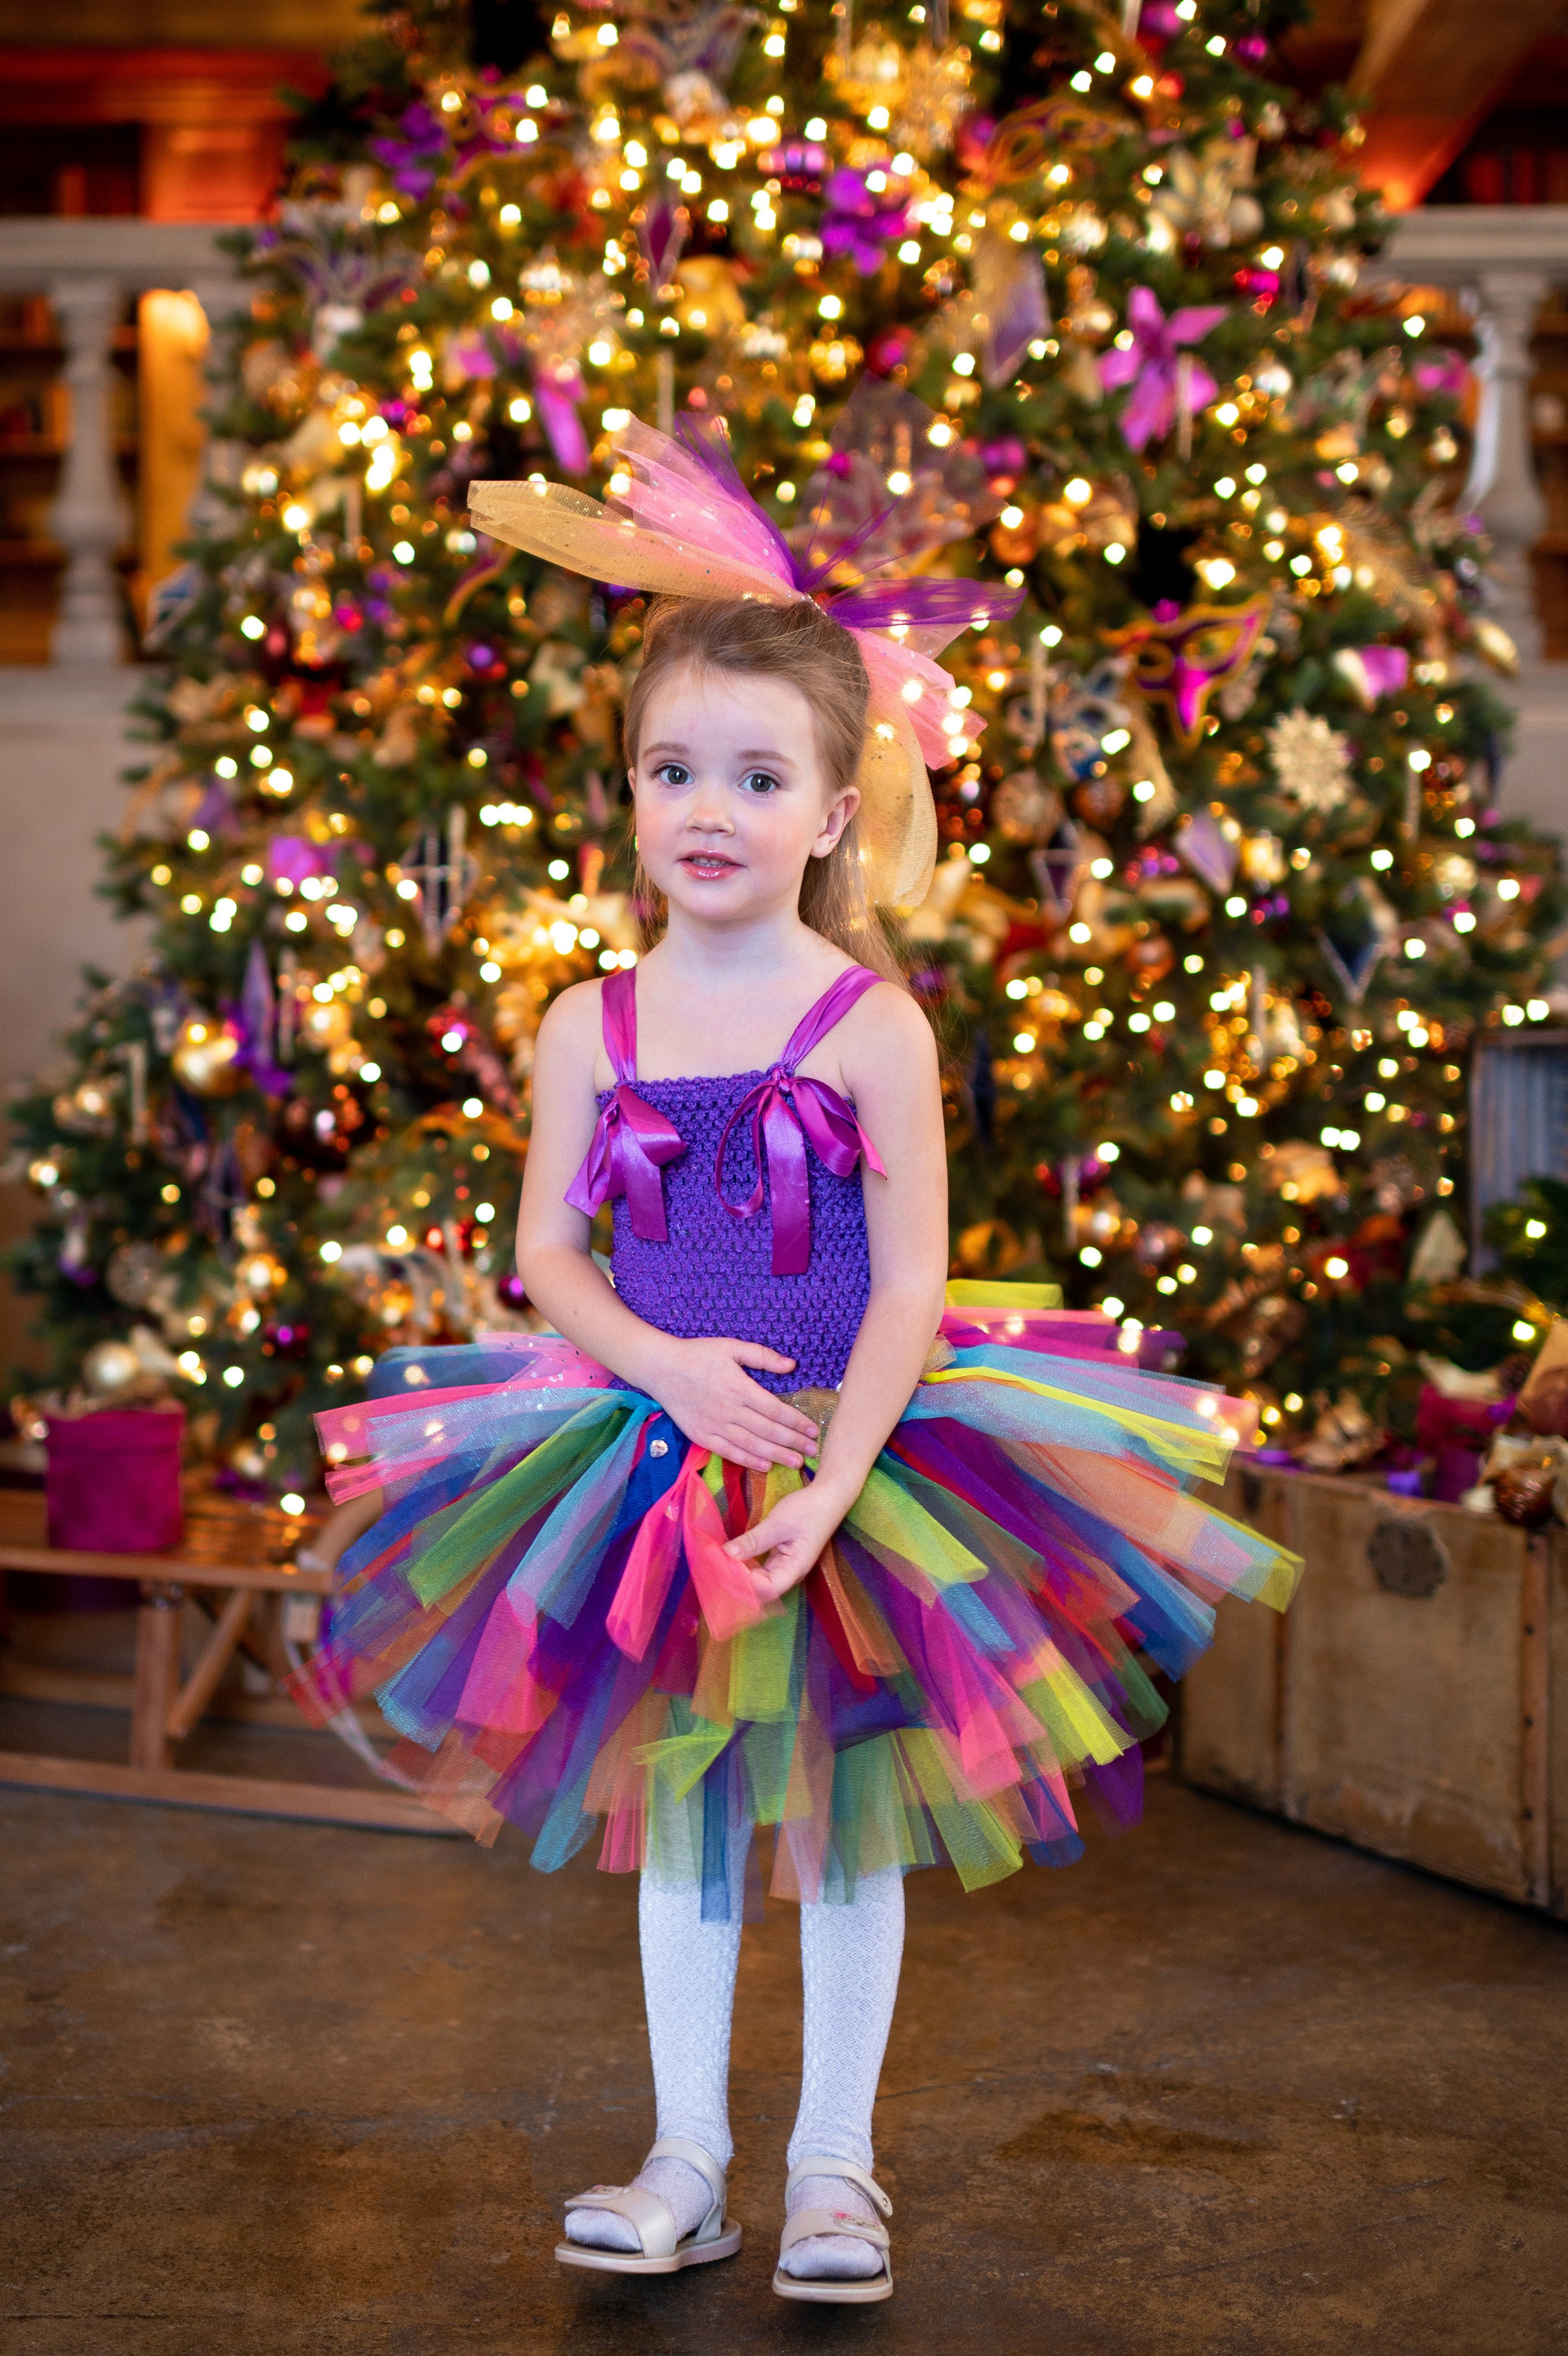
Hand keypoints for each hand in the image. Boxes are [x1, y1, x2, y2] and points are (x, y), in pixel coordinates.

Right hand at [647, 1337, 820, 1474]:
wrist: (660, 1368)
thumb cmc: (697, 1354)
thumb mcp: (731, 1347)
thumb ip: (762, 1356)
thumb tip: (791, 1365)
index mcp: (739, 1388)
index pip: (775, 1410)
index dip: (797, 1422)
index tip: (813, 1429)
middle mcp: (729, 1410)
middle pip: (768, 1431)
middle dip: (793, 1442)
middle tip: (814, 1451)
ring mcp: (714, 1425)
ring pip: (751, 1445)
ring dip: (776, 1455)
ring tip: (796, 1462)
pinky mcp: (701, 1435)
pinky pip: (728, 1452)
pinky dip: (748, 1461)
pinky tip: (764, 1466)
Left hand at [722, 1478, 851, 1603]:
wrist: (827, 1497)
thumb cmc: (807, 1511)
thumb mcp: (778, 1523)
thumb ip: (754, 1541)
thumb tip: (727, 1554)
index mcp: (794, 1569)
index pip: (766, 1589)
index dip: (744, 1585)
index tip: (723, 1570)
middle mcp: (788, 1573)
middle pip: (760, 1589)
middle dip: (737, 1582)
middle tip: (714, 1570)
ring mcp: (783, 1566)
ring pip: (757, 1580)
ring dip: (739, 1574)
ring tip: (717, 1566)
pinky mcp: (778, 1557)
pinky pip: (758, 1568)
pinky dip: (744, 1564)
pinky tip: (729, 1558)